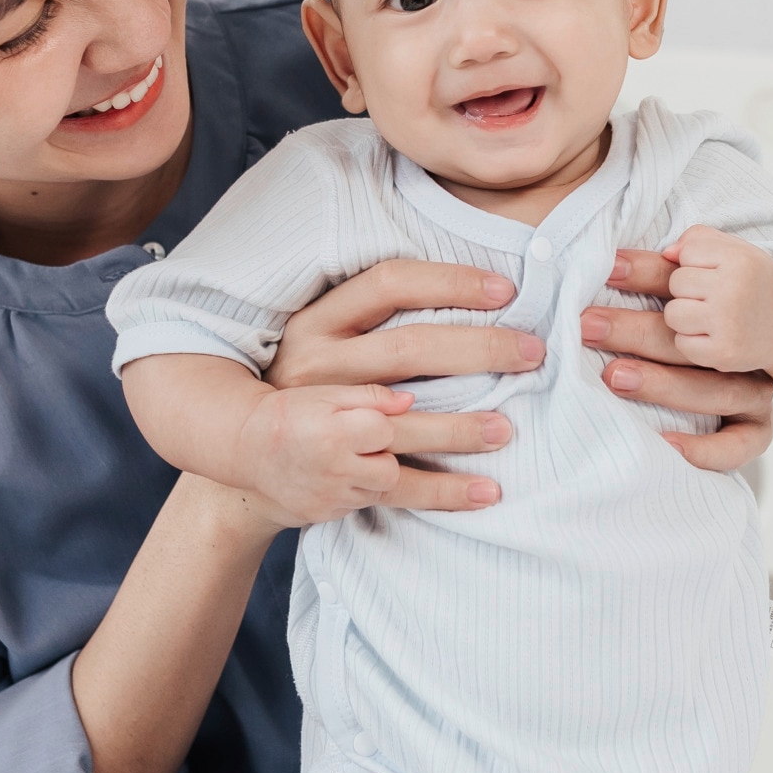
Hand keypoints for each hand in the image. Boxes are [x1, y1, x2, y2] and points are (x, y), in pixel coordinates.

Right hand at [266, 259, 534, 509]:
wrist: (241, 454)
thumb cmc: (299, 385)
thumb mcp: (319, 338)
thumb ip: (372, 320)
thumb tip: (464, 297)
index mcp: (316, 322)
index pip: (390, 283)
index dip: (450, 282)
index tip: (504, 290)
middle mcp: (319, 366)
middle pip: (409, 348)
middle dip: (478, 348)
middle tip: (531, 352)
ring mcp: (326, 425)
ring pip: (406, 420)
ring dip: (464, 425)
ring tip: (509, 426)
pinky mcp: (337, 476)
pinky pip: (401, 483)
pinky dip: (447, 490)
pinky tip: (488, 491)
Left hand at [585, 247, 772, 472]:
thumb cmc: (717, 319)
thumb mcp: (689, 290)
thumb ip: (657, 276)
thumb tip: (613, 261)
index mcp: (727, 306)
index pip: (681, 287)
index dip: (642, 275)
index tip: (604, 271)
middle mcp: (741, 348)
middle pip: (688, 341)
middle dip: (634, 331)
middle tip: (588, 327)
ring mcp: (753, 389)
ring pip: (714, 390)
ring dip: (662, 384)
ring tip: (616, 378)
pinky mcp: (757, 428)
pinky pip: (736, 443)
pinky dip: (704, 448)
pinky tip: (665, 443)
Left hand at [654, 225, 772, 373]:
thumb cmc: (758, 285)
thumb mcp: (738, 251)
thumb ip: (699, 239)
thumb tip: (667, 253)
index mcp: (740, 259)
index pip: (686, 252)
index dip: (697, 264)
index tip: (719, 275)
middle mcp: (735, 289)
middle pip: (676, 283)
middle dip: (689, 291)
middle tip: (717, 299)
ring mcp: (729, 324)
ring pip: (673, 314)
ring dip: (686, 318)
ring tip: (712, 317)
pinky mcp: (724, 353)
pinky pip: (681, 343)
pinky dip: (693, 343)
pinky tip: (716, 337)